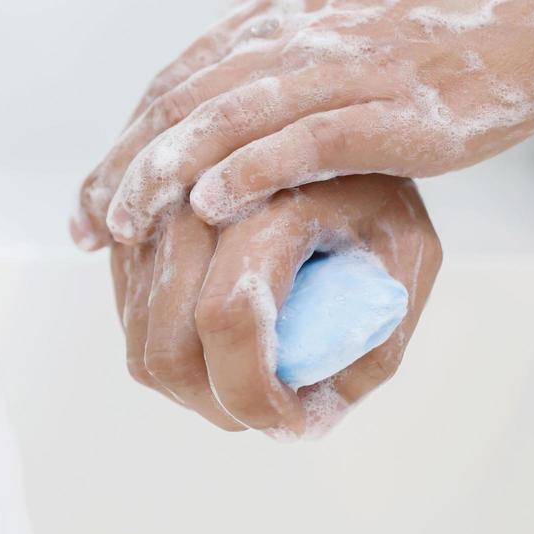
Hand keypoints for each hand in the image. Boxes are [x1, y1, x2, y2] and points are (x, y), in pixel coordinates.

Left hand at [72, 0, 533, 245]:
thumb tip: (244, 68)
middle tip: (86, 225)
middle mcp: (297, 35)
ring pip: (229, 118)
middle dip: (126, 166)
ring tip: (125, 225)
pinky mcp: (398, 104)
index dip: (128, 140)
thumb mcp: (351, 1)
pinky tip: (209, 204)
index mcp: (279, 14)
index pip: (178, 81)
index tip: (92, 195)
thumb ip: (293, 35)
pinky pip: (308, 137)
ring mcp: (346, 67)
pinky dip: (253, 168)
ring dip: (168, 172)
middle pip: (185, 103)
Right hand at [115, 174, 440, 436]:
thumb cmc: (377, 188)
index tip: (291, 421)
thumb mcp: (408, 258)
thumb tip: (307, 414)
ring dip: (188, 378)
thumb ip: (370, 339)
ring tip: (245, 371)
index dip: (254, 394)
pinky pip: (125, 303)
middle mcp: (198, 192)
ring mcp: (154, 204)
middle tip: (265, 409)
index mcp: (274, 198)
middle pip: (167, 345)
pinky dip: (163, 341)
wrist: (324, 112)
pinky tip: (213, 333)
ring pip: (137, 333)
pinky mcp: (130, 211)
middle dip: (214, 401)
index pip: (230, 318)